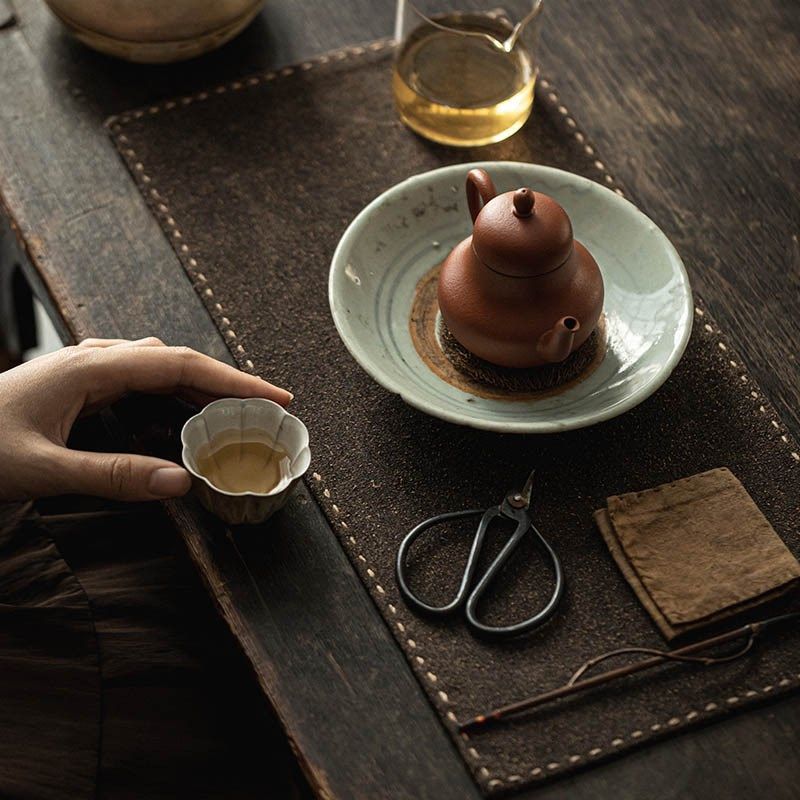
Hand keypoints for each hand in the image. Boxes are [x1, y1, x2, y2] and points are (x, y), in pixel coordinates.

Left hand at [0, 337, 291, 501]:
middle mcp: (92, 359)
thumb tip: (181, 483)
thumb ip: (112, 475)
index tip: (276, 397)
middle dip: (227, 383)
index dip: (234, 380)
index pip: (180, 365)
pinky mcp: (79, 383)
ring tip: (236, 412)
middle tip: (269, 410)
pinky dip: (174, 394)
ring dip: (202, 386)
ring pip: (161, 366)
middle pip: (178, 361)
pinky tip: (182, 413)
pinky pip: (142, 379)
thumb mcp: (41, 470)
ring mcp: (85, 368)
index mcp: (89, 369)